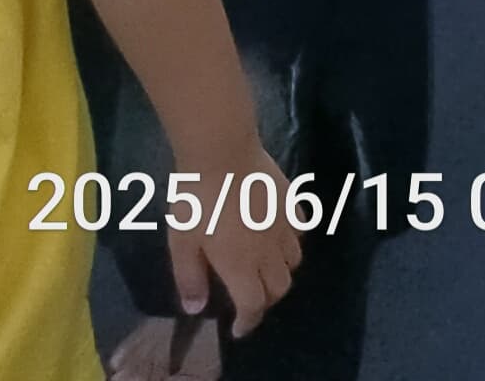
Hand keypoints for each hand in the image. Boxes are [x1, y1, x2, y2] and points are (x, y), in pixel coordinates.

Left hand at [172, 139, 300, 337]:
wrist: (223, 155)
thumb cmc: (197, 201)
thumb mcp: (182, 243)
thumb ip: (190, 278)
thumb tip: (197, 308)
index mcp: (241, 265)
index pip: (254, 304)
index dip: (249, 322)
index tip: (239, 329)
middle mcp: (269, 251)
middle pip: (280, 287)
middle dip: (266, 301)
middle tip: (249, 299)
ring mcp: (285, 226)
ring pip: (295, 261)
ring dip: (281, 273)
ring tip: (264, 270)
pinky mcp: (293, 204)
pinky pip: (302, 231)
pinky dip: (293, 243)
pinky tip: (278, 236)